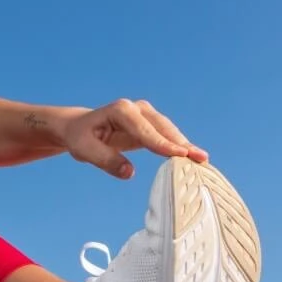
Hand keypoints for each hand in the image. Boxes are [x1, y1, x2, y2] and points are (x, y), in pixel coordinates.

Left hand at [62, 98, 207, 178]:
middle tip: (200, 158)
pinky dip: (179, 146)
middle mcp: (136, 109)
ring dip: (185, 145)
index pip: (145, 131)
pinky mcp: (149, 125)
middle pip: (162, 127)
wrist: (79, 128)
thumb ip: (106, 160)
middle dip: (181, 143)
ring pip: (168, 130)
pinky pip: (166, 135)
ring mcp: (145, 115)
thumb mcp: (84, 150)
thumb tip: (130, 172)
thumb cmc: (80, 138)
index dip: (162, 144)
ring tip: (202, 160)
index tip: (179, 155)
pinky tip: (192, 157)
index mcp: (121, 111)